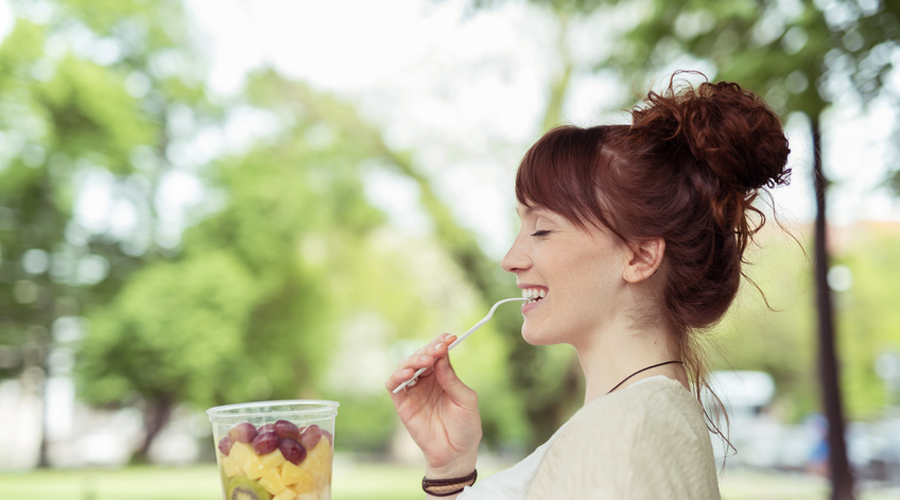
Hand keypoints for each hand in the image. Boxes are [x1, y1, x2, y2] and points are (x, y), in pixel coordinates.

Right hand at [385, 333, 481, 477]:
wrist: (456, 453)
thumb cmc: (466, 426)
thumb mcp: (466, 400)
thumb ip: (452, 379)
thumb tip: (441, 357)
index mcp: (443, 376)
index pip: (438, 354)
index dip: (441, 342)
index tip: (450, 337)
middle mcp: (426, 381)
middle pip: (421, 356)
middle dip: (429, 349)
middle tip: (439, 348)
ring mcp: (413, 391)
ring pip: (405, 366)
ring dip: (414, 359)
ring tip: (427, 360)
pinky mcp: (402, 404)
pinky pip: (393, 385)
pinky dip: (397, 375)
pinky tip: (408, 372)